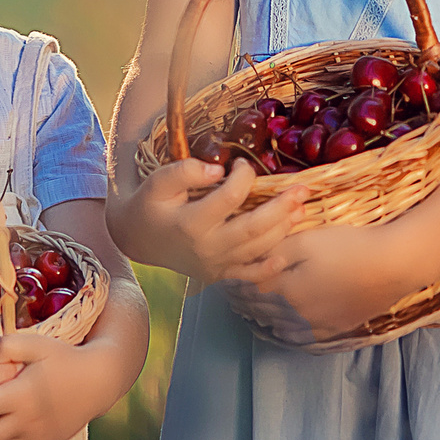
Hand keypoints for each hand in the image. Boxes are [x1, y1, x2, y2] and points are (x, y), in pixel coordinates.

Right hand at [106, 156, 302, 280]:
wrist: (137, 240)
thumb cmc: (149, 207)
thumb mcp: (157, 183)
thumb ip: (185, 171)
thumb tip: (218, 168)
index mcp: (192, 222)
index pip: (230, 197)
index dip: (244, 176)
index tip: (243, 164)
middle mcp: (208, 247)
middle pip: (254, 227)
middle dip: (282, 207)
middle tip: (302, 189)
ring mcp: (216, 264)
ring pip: (258, 248)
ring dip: (283, 229)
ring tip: (301, 209)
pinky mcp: (219, 274)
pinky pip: (248, 275)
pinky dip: (268, 269)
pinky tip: (283, 257)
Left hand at [222, 220, 424, 344]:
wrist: (393, 266)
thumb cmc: (347, 247)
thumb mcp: (306, 241)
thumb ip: (274, 252)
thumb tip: (249, 261)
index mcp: (285, 290)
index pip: (249, 290)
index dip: (234, 283)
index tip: (222, 276)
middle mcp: (297, 314)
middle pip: (261, 310)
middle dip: (243, 301)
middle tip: (231, 293)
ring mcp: (318, 325)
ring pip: (279, 325)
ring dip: (262, 316)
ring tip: (251, 308)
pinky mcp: (336, 328)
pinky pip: (303, 336)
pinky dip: (286, 331)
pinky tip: (283, 326)